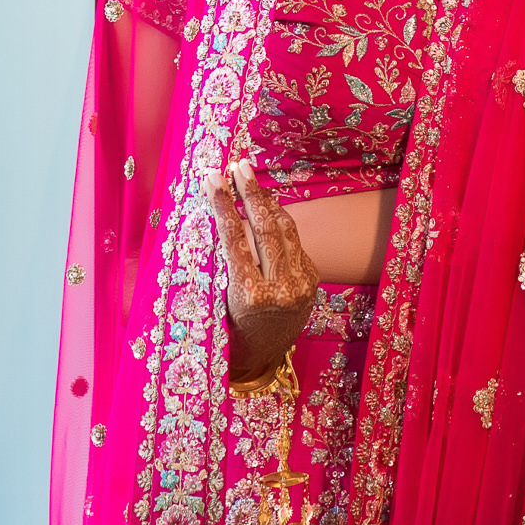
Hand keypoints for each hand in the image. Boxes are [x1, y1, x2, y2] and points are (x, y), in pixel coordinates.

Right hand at [205, 159, 319, 381]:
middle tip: (238, 166)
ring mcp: (301, 284)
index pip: (234, 239)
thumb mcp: (217, 300)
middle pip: (265, 227)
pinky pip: (293, 241)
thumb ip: (221, 262)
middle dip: (250, 192)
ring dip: (266, 201)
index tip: (213, 179)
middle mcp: (280, 288)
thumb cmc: (227, 329)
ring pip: (284, 229)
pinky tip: (265, 206)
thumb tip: (214, 214)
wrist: (262, 358)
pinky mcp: (311, 279)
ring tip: (249, 178)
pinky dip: (278, 221)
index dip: (223, 205)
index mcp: (250, 296)